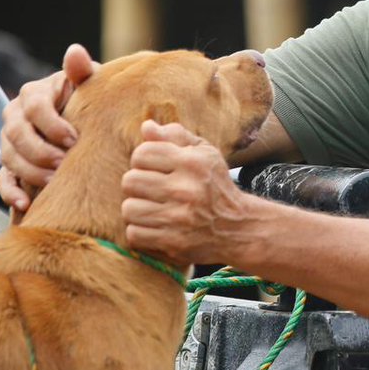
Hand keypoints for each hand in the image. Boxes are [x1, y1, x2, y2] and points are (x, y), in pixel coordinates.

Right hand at [0, 43, 98, 212]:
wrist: (83, 123)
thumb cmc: (87, 101)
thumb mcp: (88, 85)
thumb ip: (81, 71)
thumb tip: (75, 52)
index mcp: (33, 94)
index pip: (35, 108)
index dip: (52, 125)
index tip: (74, 140)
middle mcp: (15, 116)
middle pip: (17, 135)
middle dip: (40, 152)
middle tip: (64, 165)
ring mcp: (10, 142)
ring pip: (9, 157)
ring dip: (30, 172)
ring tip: (54, 183)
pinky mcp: (10, 165)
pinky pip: (2, 179)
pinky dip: (10, 193)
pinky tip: (25, 204)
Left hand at [121, 120, 250, 266]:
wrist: (239, 227)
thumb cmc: (216, 186)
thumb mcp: (204, 154)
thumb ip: (175, 136)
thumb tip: (146, 127)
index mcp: (193, 163)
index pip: (142, 153)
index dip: (142, 159)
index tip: (153, 167)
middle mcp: (186, 189)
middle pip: (130, 181)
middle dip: (137, 185)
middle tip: (151, 189)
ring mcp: (179, 218)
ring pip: (129, 209)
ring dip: (137, 209)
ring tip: (151, 207)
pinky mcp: (173, 243)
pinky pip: (134, 234)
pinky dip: (140, 231)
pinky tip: (154, 225)